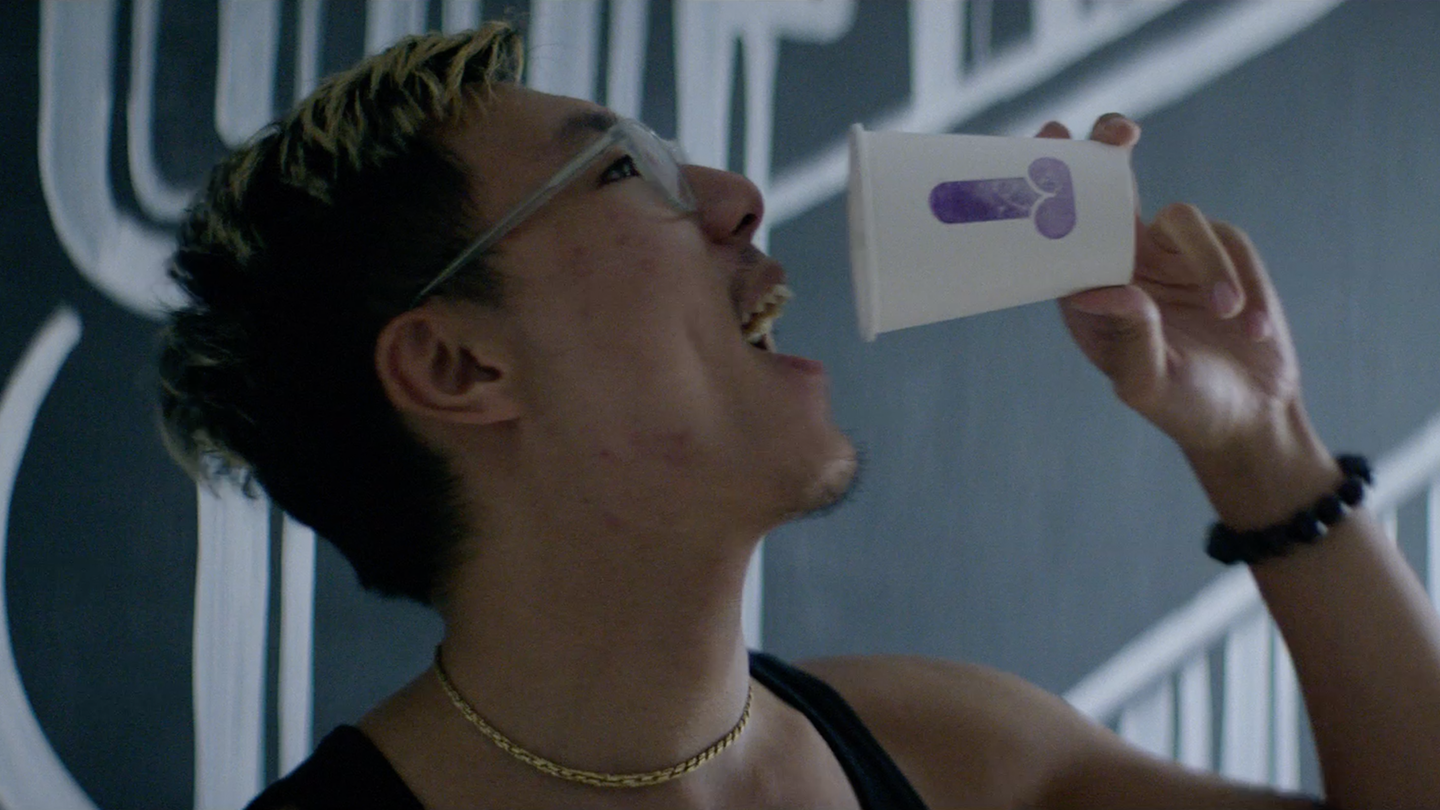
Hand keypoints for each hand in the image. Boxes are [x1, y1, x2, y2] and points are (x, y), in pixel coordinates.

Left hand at [1040, 116, 1328, 517]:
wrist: (1248, 415)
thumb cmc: (1183, 406)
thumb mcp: (1149, 384)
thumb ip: (1132, 338)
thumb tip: (1105, 291)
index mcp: (1086, 291)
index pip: (1057, 230)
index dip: (1049, 184)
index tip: (1049, 138)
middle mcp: (1121, 264)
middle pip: (1108, 188)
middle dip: (1108, 151)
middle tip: (1119, 132)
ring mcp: (1170, 254)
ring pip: (1184, 218)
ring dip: (1210, 263)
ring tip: (1229, 315)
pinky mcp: (1220, 253)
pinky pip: (1230, 241)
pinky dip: (1245, 280)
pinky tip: (1254, 329)